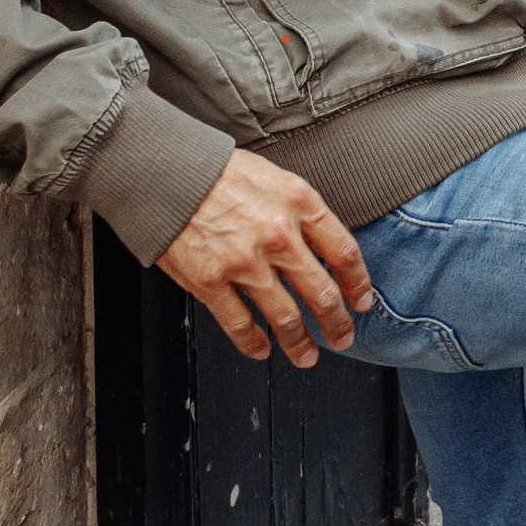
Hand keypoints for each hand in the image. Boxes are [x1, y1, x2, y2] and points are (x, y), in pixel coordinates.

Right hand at [157, 148, 373, 364]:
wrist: (164, 170)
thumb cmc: (217, 170)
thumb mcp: (274, 177)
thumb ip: (300, 211)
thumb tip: (321, 248)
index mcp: (299, 203)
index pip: (344, 253)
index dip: (358, 284)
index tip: (361, 302)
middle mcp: (278, 235)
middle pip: (322, 293)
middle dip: (337, 323)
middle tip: (342, 337)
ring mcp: (244, 262)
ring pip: (286, 317)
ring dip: (301, 343)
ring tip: (307, 355)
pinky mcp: (210, 281)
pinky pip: (240, 324)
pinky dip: (254, 343)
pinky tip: (262, 349)